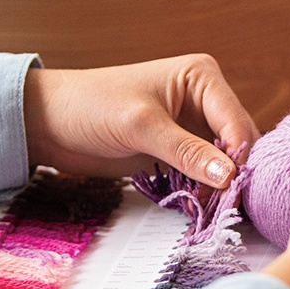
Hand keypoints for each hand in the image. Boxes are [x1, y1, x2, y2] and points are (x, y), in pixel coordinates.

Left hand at [23, 54, 259, 187]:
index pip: (236, 121)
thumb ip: (186, 152)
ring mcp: (193, 126)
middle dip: (234, 173)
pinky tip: (199, 206)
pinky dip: (205, 190)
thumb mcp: (141, 126)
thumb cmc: (91, 106)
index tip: (234, 190)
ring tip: (212, 210)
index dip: (239, 157)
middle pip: (237, 142)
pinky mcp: (179, 150)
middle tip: (227, 206)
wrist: (50, 122)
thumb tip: (229, 176)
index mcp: (202, 78)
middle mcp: (204, 100)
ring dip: (220, 186)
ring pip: (224, 161)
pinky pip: (204, 172)